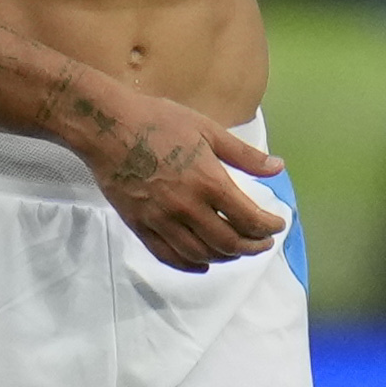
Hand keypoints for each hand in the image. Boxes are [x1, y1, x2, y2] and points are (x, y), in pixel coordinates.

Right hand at [95, 97, 289, 273]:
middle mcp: (188, 208)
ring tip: (237, 250)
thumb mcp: (208, 130)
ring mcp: (162, 220)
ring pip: (201, 254)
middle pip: (228, 242)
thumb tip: (278, 168)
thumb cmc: (158, 121)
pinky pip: (168, 256)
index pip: (248, 219)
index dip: (268, 227)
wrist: (107, 126)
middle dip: (252, 247)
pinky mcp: (140, 226)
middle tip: (262, 243)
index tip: (277, 225)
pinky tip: (202, 264)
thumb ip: (244, 155)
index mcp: (209, 182)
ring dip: (225, 257)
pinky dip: (190, 265)